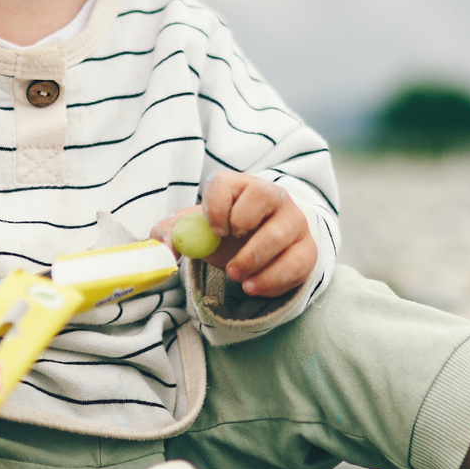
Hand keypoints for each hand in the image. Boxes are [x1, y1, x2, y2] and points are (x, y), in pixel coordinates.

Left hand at [162, 173, 315, 298]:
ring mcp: (292, 221)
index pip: (227, 182)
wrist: (255, 251)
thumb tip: (162, 251)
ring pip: (282, 233)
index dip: (217, 206)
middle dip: (243, 226)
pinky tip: (253, 286)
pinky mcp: (306, 248)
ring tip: (237, 276)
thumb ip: (170, 235)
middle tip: (227, 256)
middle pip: (264, 194)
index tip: (213, 230)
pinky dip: (272, 280)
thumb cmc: (222, 235)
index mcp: (237, 186)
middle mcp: (270, 195)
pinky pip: (296, 263)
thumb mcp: (193, 232)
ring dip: (255, 259)